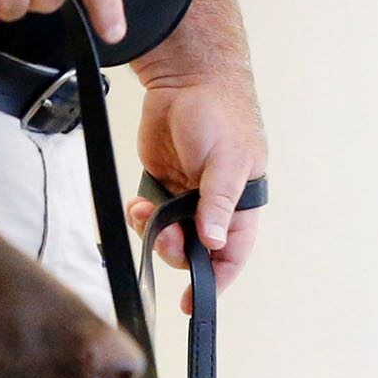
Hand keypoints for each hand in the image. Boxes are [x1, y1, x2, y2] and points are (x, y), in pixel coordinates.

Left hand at [128, 68, 267, 308]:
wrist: (186, 76)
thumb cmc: (220, 112)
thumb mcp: (225, 160)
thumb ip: (218, 202)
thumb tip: (214, 241)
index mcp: (240, 206)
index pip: (231, 257)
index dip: (214, 283)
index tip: (191, 301)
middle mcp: (214, 208)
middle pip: (194, 253)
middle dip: (173, 250)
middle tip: (161, 232)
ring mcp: (187, 198)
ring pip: (168, 237)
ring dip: (153, 233)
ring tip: (145, 210)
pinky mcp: (162, 186)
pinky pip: (150, 217)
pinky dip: (140, 217)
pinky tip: (137, 204)